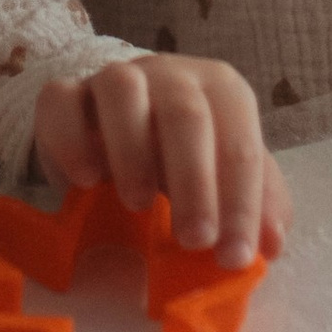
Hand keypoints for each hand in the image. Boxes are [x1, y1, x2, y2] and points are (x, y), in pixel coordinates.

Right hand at [33, 55, 292, 272]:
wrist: (118, 123)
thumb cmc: (182, 155)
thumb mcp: (225, 175)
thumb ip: (256, 202)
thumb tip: (272, 243)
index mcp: (222, 90)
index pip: (241, 143)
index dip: (242, 204)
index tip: (233, 257)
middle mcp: (171, 74)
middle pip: (186, 113)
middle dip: (195, 181)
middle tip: (194, 240)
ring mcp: (114, 78)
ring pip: (122, 90)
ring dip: (133, 150)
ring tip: (139, 204)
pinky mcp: (64, 95)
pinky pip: (60, 101)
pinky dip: (71, 139)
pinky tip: (85, 179)